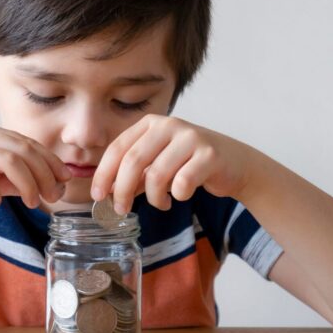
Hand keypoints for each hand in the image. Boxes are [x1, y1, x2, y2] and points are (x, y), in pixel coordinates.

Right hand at [0, 123, 70, 222]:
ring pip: (9, 162)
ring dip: (27, 185)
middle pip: (24, 151)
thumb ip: (14, 181)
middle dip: (45, 175)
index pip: (29, 143)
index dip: (52, 163)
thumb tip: (49, 185)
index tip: (64, 182)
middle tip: (53, 197)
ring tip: (32, 204)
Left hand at [90, 115, 254, 213]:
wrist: (235, 163)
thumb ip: (134, 173)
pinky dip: (178, 195)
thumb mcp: (157, 163)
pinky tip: (181, 196)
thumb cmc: (190, 163)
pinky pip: (183, 182)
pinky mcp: (209, 154)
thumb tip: (106, 192)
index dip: (104, 174)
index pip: (118, 148)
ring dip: (154, 198)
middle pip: (133, 161)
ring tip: (162, 203)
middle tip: (121, 209)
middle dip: (122, 190)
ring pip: (157, 175)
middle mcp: (169, 125)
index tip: (98, 196)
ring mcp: (190, 137)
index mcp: (151, 123)